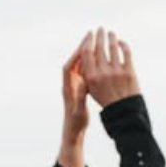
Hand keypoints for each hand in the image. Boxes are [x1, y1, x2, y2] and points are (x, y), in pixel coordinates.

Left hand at [58, 38, 89, 166]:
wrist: (72, 131)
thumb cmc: (76, 123)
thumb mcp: (79, 112)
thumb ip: (80, 100)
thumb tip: (82, 88)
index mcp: (68, 88)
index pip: (69, 67)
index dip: (76, 55)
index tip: (85, 44)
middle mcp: (69, 84)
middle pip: (74, 61)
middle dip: (81, 48)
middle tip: (90, 35)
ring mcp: (73, 84)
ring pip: (79, 64)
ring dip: (85, 53)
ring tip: (94, 40)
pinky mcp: (78, 87)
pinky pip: (83, 70)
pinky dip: (89, 61)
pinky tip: (97, 56)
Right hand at [80, 29, 140, 108]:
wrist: (122, 109)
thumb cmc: (105, 98)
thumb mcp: (91, 87)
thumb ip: (88, 72)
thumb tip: (85, 54)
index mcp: (91, 77)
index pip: (87, 53)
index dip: (88, 41)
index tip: (90, 35)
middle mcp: (103, 73)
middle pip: (100, 47)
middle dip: (100, 36)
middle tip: (100, 29)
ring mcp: (117, 72)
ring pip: (113, 47)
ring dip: (112, 38)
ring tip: (111, 33)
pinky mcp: (129, 72)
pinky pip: (126, 53)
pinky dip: (123, 45)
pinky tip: (121, 42)